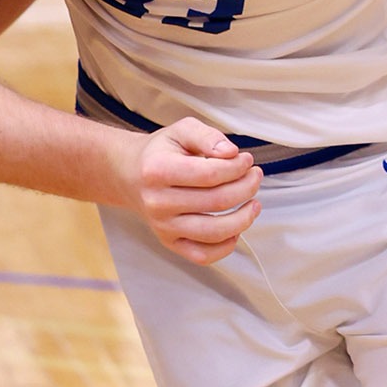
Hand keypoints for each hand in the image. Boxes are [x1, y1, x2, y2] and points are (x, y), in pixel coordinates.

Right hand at [132, 118, 262, 264]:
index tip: (247, 160)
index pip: (210, 174)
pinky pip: (202, 256)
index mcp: (158, 170)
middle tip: (255, 176)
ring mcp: (162, 226)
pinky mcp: (169, 242)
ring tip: (254, 204)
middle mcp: (157, 202)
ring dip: (244, 219)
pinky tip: (235, 229)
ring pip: (213, 232)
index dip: (237, 167)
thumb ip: (207, 136)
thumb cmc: (162, 151)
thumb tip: (232, 153)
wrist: (131, 175)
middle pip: (216, 201)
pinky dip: (226, 247)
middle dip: (247, 187)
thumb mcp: (181, 130)